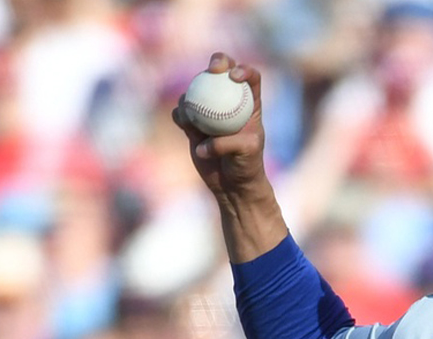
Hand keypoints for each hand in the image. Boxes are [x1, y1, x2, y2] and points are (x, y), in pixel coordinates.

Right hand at [171, 52, 267, 199]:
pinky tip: (185, 124)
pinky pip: (182, 112)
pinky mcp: (193, 122)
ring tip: (194, 116)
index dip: (243, 69)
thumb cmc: (248, 165)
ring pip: (197, 89)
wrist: (232, 183)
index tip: (234, 76)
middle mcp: (230, 102)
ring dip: (192, 95)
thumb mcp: (247, 153)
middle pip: (222, 71)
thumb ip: (229, 143)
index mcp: (250, 104)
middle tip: (212, 70)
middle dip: (218, 61)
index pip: (250, 77)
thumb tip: (205, 142)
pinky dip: (181, 115)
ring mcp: (210, 110)